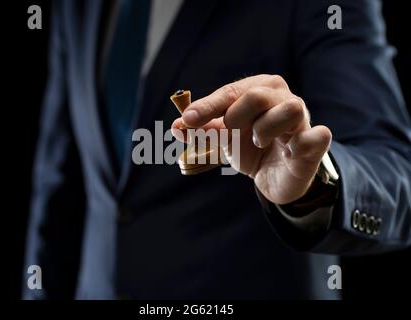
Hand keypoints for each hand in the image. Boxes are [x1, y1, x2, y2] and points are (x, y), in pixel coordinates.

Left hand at [171, 75, 331, 204]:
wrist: (278, 175)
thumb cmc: (251, 148)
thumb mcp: (224, 138)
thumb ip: (202, 131)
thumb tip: (175, 127)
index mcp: (258, 90)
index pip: (229, 93)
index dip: (207, 106)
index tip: (187, 121)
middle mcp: (282, 97)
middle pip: (256, 95)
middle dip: (236, 117)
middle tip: (233, 133)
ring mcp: (302, 119)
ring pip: (289, 109)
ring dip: (266, 130)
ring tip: (260, 143)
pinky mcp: (315, 142)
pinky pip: (316, 136)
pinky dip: (301, 144)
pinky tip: (288, 153)